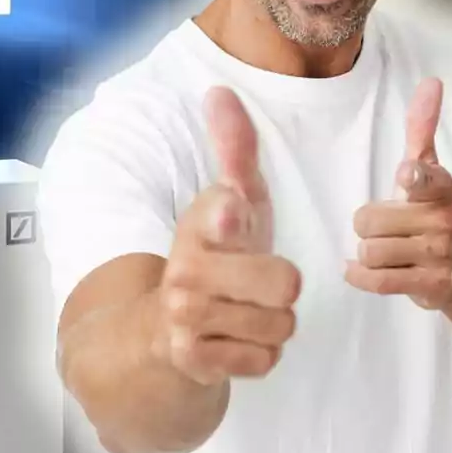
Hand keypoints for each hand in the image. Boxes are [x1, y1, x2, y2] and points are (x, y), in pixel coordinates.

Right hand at [154, 87, 301, 386]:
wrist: (165, 326)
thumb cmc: (218, 253)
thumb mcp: (233, 200)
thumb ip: (235, 149)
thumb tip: (219, 91)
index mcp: (201, 223)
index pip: (221, 215)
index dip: (230, 217)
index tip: (232, 213)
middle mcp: (187, 268)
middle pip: (287, 284)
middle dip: (284, 289)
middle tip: (257, 283)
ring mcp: (186, 316)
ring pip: (281, 326)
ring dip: (273, 323)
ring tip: (244, 310)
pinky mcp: (194, 358)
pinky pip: (264, 361)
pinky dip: (259, 355)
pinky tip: (234, 339)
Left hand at [346, 78, 451, 309]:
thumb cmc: (435, 213)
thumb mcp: (432, 170)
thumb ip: (423, 128)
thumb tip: (431, 81)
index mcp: (442, 188)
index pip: (426, 179)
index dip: (414, 177)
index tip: (406, 174)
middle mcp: (443, 221)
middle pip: (367, 221)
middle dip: (368, 227)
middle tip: (390, 230)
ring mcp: (440, 256)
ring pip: (369, 252)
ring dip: (369, 254)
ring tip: (391, 252)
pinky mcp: (433, 287)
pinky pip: (377, 281)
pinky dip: (361, 277)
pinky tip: (362, 270)